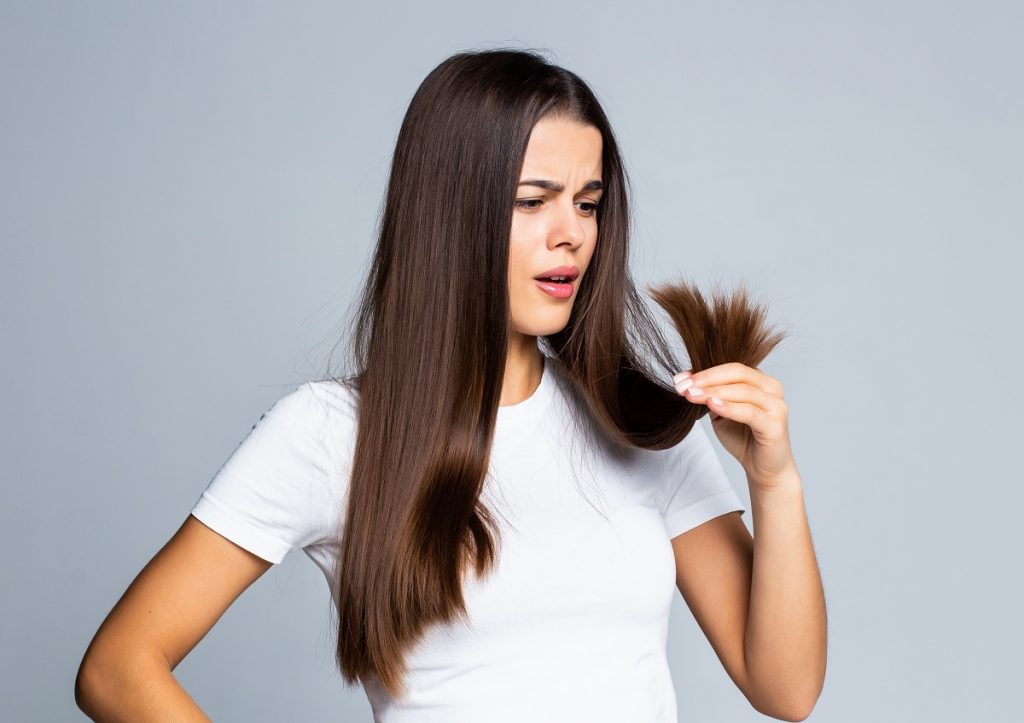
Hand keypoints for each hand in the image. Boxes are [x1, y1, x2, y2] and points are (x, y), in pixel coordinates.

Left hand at [673, 362, 797, 488]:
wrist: (763, 469)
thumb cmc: (743, 438)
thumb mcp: (721, 412)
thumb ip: (711, 396)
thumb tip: (687, 381)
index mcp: (760, 381)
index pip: (731, 368)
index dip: (704, 372)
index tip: (680, 379)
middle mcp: (772, 388)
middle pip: (738, 373)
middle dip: (707, 379)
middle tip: (684, 387)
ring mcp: (776, 406)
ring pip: (743, 391)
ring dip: (714, 392)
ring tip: (692, 395)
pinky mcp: (775, 425)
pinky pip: (749, 412)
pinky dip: (729, 407)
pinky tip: (711, 405)